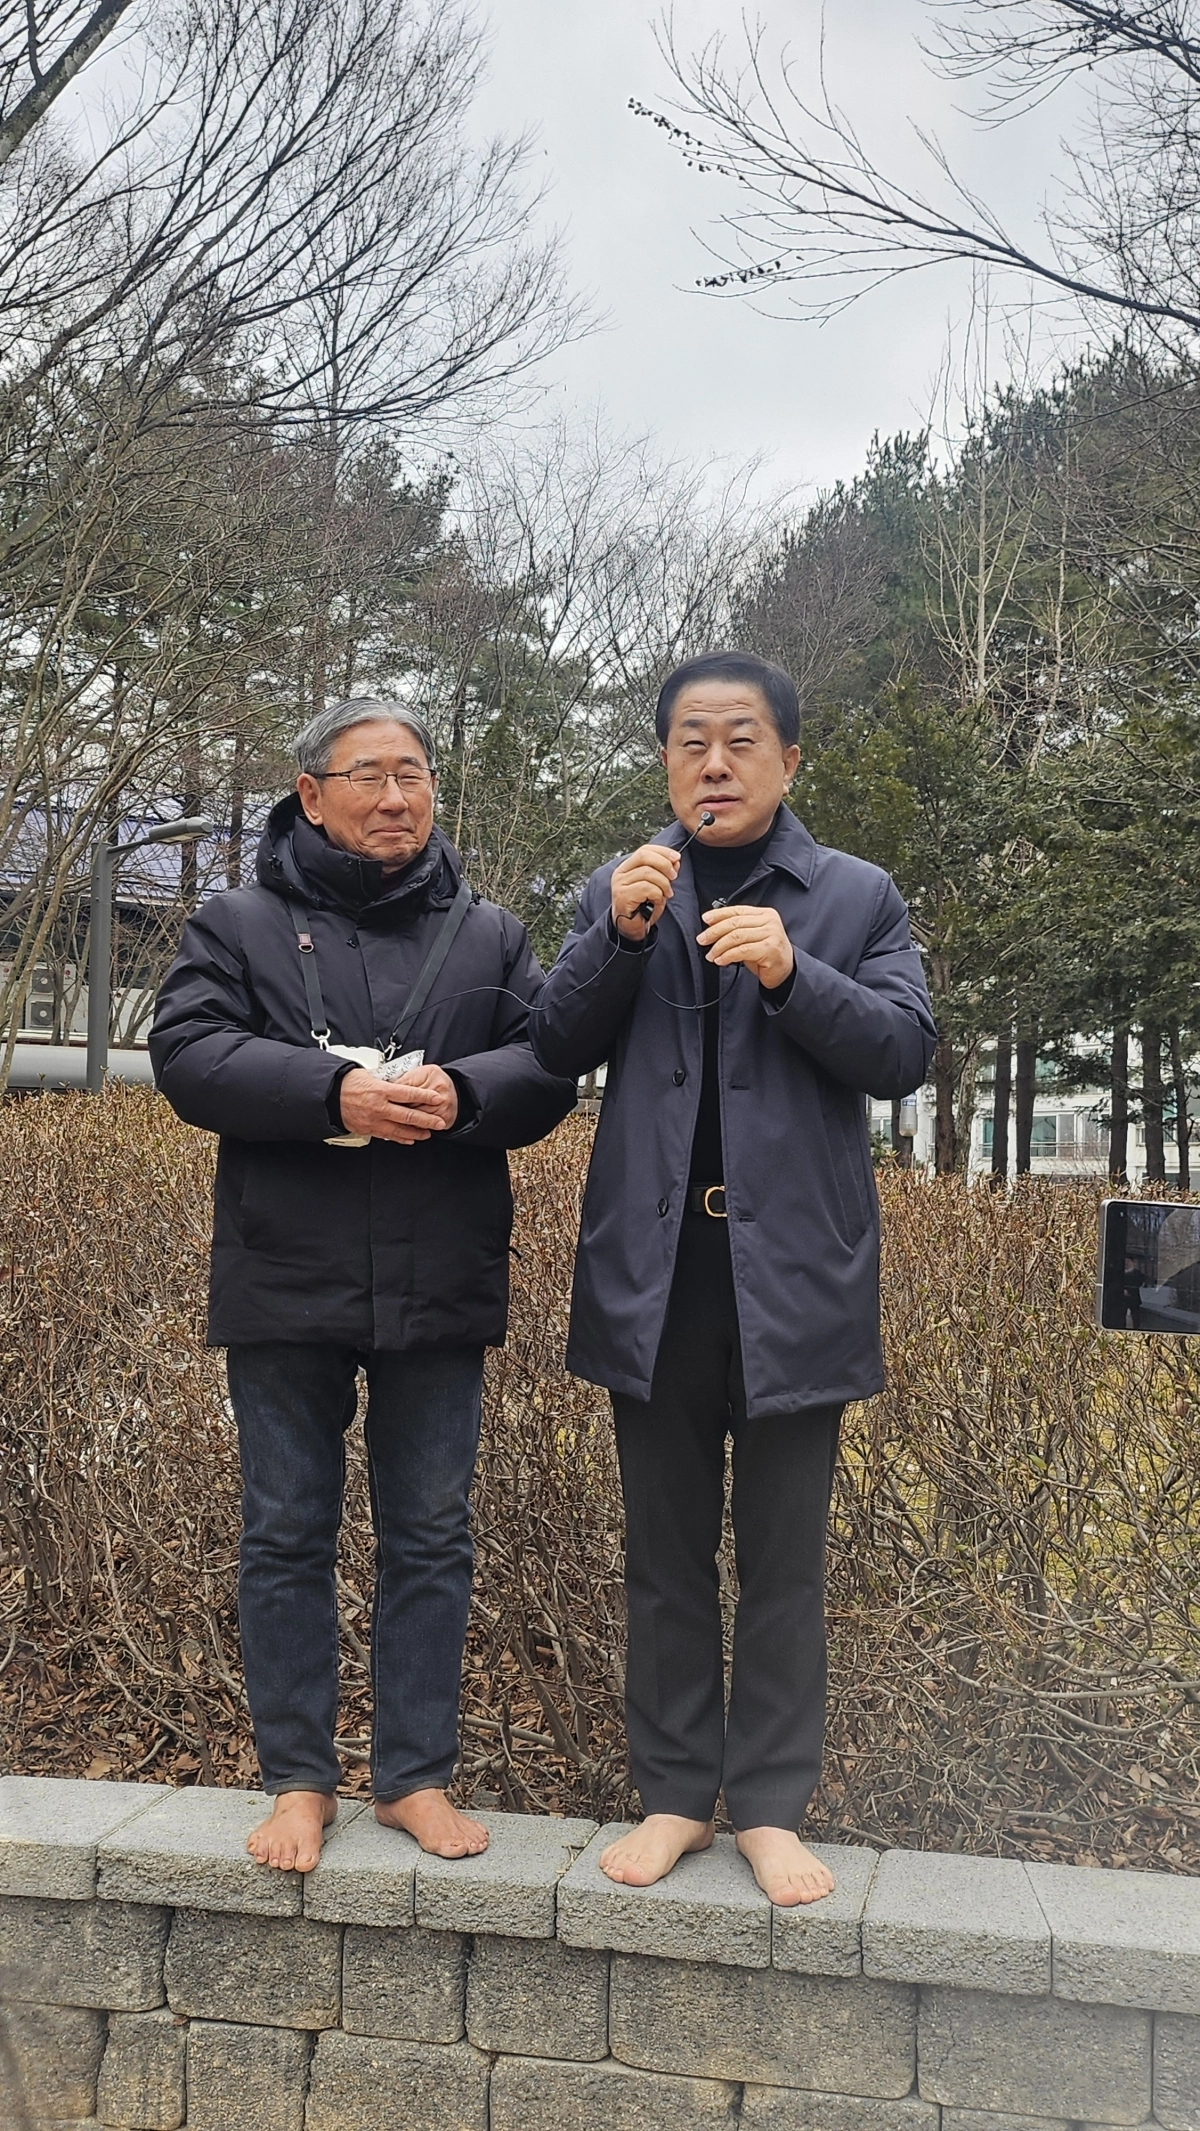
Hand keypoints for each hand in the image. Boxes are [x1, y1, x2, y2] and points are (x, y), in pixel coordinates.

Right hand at [337, 1063, 458, 1143]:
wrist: (329, 1097)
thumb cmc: (347, 1083)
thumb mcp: (369, 1075)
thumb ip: (386, 1081)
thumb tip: (401, 1081)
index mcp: (381, 1090)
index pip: (409, 1093)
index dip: (426, 1096)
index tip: (437, 1098)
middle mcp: (380, 1106)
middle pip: (409, 1114)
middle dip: (427, 1119)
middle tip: (440, 1122)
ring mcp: (375, 1120)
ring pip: (401, 1129)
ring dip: (417, 1132)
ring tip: (429, 1133)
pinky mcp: (369, 1129)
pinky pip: (388, 1136)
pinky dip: (401, 1138)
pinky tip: (410, 1139)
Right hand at [610, 845, 679, 940]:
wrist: (631, 928)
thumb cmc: (643, 907)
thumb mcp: (657, 885)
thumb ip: (664, 872)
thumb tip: (676, 860)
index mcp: (627, 867)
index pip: (645, 850)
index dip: (663, 851)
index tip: (677, 858)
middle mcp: (620, 873)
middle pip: (644, 856)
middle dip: (664, 864)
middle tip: (674, 877)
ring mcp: (620, 885)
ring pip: (648, 873)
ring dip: (664, 884)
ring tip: (667, 894)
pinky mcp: (623, 896)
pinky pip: (647, 888)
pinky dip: (658, 895)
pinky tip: (657, 902)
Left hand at [697, 904, 794, 989]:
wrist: (786, 972)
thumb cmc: (767, 954)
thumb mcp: (752, 937)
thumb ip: (738, 929)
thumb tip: (712, 927)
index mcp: (765, 914)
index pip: (738, 911)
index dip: (719, 914)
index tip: (705, 919)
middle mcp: (770, 921)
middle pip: (735, 923)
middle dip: (714, 932)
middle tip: (702, 940)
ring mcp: (771, 934)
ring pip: (736, 936)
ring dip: (719, 946)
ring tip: (711, 954)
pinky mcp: (770, 949)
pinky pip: (742, 951)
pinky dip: (727, 956)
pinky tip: (721, 960)